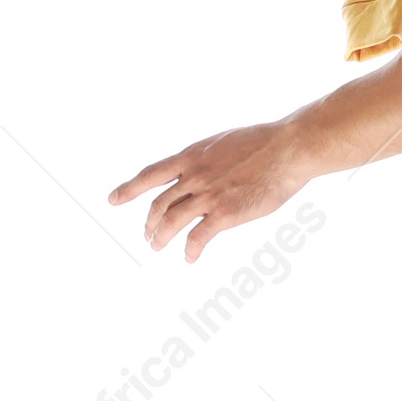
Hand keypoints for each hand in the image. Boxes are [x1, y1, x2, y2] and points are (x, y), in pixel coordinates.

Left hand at [109, 120, 313, 260]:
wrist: (287, 150)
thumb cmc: (266, 143)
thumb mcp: (224, 143)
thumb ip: (208, 159)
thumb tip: (205, 168)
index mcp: (192, 156)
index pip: (150, 175)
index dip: (129, 189)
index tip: (114, 199)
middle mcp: (193, 176)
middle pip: (159, 204)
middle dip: (149, 222)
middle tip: (147, 234)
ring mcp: (207, 196)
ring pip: (171, 222)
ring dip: (160, 237)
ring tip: (156, 247)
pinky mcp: (224, 214)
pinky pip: (198, 238)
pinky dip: (191, 250)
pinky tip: (189, 257)